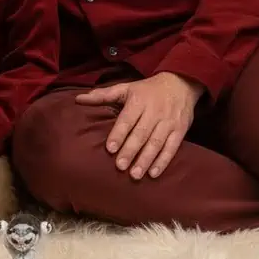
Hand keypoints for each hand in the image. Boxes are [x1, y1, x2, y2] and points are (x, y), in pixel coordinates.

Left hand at [75, 72, 203, 179]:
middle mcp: (154, 112)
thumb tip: (78, 99)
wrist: (180, 83)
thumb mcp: (125, 88)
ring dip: (146, 160)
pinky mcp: (180, 131)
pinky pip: (172, 148)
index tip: (110, 149)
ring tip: (135, 175)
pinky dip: (163, 161)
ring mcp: (168, 122)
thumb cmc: (147, 89)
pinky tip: (153, 173)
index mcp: (138, 101)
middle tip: (120, 166)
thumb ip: (102, 95)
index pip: (127, 120)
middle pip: (141, 134)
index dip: (119, 134)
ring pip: (156, 143)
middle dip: (130, 151)